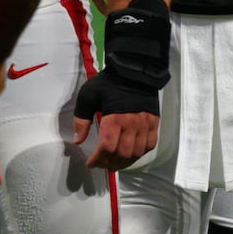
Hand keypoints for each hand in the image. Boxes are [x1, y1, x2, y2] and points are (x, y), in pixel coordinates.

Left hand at [72, 0, 169, 170]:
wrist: (135, 69)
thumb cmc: (108, 83)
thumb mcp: (89, 95)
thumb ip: (81, 118)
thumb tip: (78, 140)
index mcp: (114, 117)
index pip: (107, 147)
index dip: (97, 160)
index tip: (90, 163)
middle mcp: (131, 124)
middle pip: (122, 154)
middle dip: (109, 163)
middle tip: (102, 163)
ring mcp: (145, 124)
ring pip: (136, 153)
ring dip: (124, 162)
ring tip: (114, 162)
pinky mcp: (154, 122)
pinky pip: (150, 145)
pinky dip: (140, 154)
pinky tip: (131, 154)